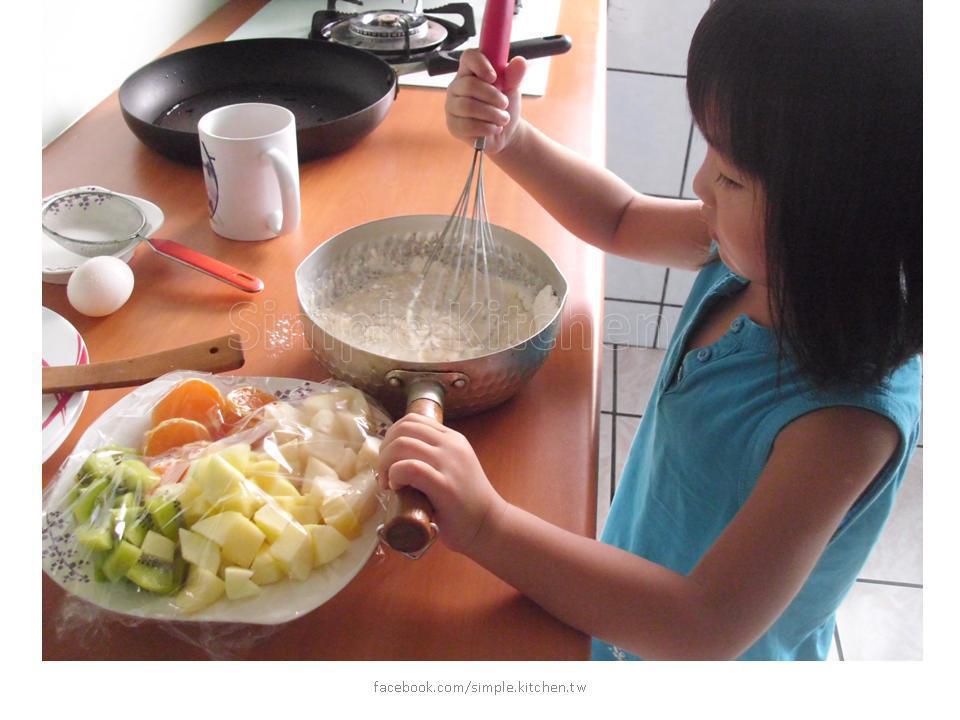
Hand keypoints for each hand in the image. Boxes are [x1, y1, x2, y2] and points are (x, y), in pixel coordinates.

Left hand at [378, 413, 506, 553]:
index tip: (389, 460)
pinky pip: (410, 468)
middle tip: (384, 474)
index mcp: (452, 438)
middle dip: (384, 450)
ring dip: (385, 464)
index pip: (412, 420)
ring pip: (402, 444)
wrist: (489, 526)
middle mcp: (451, 445)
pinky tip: (396, 488)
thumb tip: (395, 455)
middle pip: (403, 429)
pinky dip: (394, 475)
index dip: (391, 437)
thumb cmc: (464, 503)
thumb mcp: (452, 467)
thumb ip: (432, 456)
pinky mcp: (445, 485)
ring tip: (388, 483)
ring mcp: (450, 463)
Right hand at [445, 49, 527, 153]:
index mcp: (470, 71)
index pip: (469, 57)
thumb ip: (514, 75)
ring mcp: (452, 106)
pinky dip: (486, 128)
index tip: (494, 77)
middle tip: (505, 104)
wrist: (505, 131)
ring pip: (468, 106)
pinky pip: (467, 126)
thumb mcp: (512, 88)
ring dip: (492, 114)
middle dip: (492, 96)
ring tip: (504, 118)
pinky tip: (494, 128)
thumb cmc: (504, 105)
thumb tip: (520, 61)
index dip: (480, 64)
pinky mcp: (453, 125)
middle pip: (469, 85)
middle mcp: (457, 86)